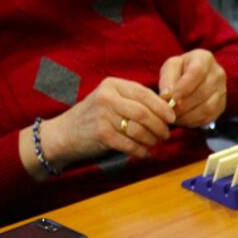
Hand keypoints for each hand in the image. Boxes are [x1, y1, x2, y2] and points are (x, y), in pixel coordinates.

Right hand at [39, 77, 175, 164]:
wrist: (65, 133)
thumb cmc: (96, 117)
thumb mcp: (113, 100)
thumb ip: (136, 100)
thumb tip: (169, 106)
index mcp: (113, 84)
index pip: (145, 94)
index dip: (163, 107)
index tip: (172, 118)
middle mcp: (107, 97)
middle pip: (145, 113)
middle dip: (161, 126)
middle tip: (166, 134)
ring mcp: (103, 115)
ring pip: (139, 129)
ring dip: (152, 140)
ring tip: (155, 143)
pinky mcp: (102, 134)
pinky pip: (130, 144)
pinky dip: (141, 150)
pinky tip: (145, 152)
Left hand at [159, 49, 227, 127]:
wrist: (198, 77)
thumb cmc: (182, 69)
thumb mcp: (171, 67)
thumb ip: (167, 79)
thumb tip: (167, 96)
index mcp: (205, 59)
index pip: (197, 72)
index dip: (184, 87)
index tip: (171, 98)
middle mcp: (218, 74)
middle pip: (202, 92)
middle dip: (183, 105)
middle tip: (168, 111)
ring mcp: (222, 91)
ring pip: (207, 107)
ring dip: (188, 116)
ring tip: (174, 117)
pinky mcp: (222, 106)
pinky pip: (209, 117)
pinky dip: (194, 121)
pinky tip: (184, 119)